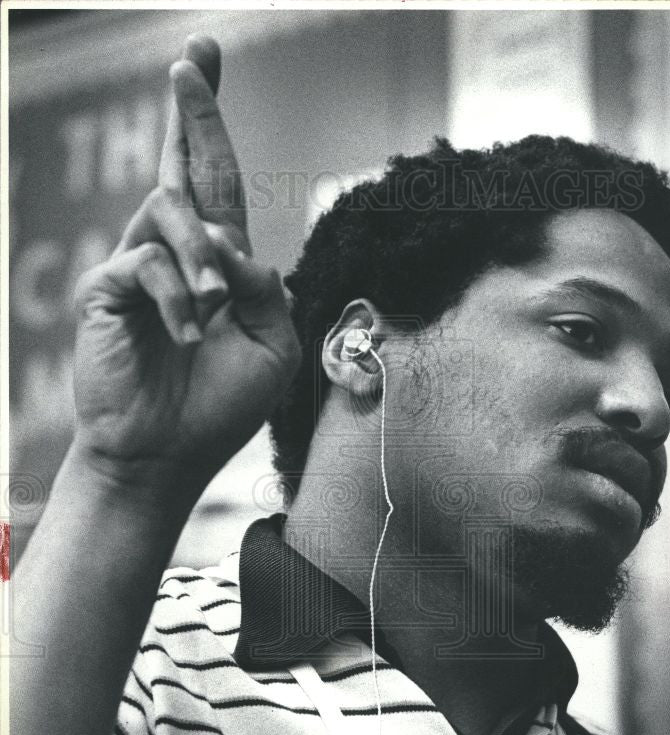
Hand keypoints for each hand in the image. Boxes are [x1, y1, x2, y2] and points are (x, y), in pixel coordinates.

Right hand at [72, 36, 299, 494]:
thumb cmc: (218, 408)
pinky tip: (184, 336)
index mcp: (218, 267)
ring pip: (171, 212)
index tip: (202, 61)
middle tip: (193, 56)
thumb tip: (238, 244)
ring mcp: (140, 268)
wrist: (166, 455)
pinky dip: (177, 298)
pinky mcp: (110, 288)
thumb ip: (267, 293)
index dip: (210, 129)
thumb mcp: (271, 350)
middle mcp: (178, 256)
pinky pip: (149, 264)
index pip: (219, 186)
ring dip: (202, 258)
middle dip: (194, 113)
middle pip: (185, 169)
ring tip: (212, 307)